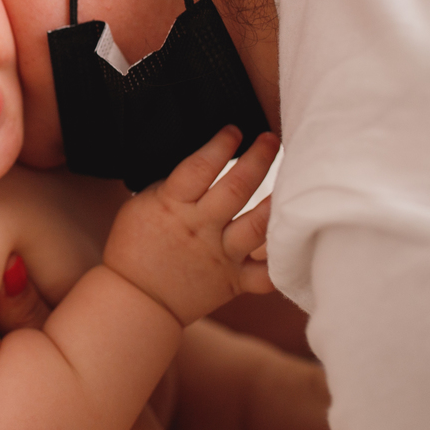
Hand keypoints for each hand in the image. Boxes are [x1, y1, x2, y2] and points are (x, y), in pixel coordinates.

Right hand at [103, 126, 277, 326]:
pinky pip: (267, 274)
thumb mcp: (140, 204)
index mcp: (172, 206)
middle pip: (237, 188)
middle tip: (271, 139)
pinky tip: (295, 238)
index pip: (200, 166)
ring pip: (258, 226)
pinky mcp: (234, 282)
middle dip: (259, 157)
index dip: (221, 144)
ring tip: (294, 181)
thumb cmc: (134, 246)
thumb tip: (205, 161)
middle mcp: (200, 228)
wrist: (137, 299)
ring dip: (278, 200)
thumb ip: (172, 185)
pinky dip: (282, 259)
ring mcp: (220, 256)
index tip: (234, 130)